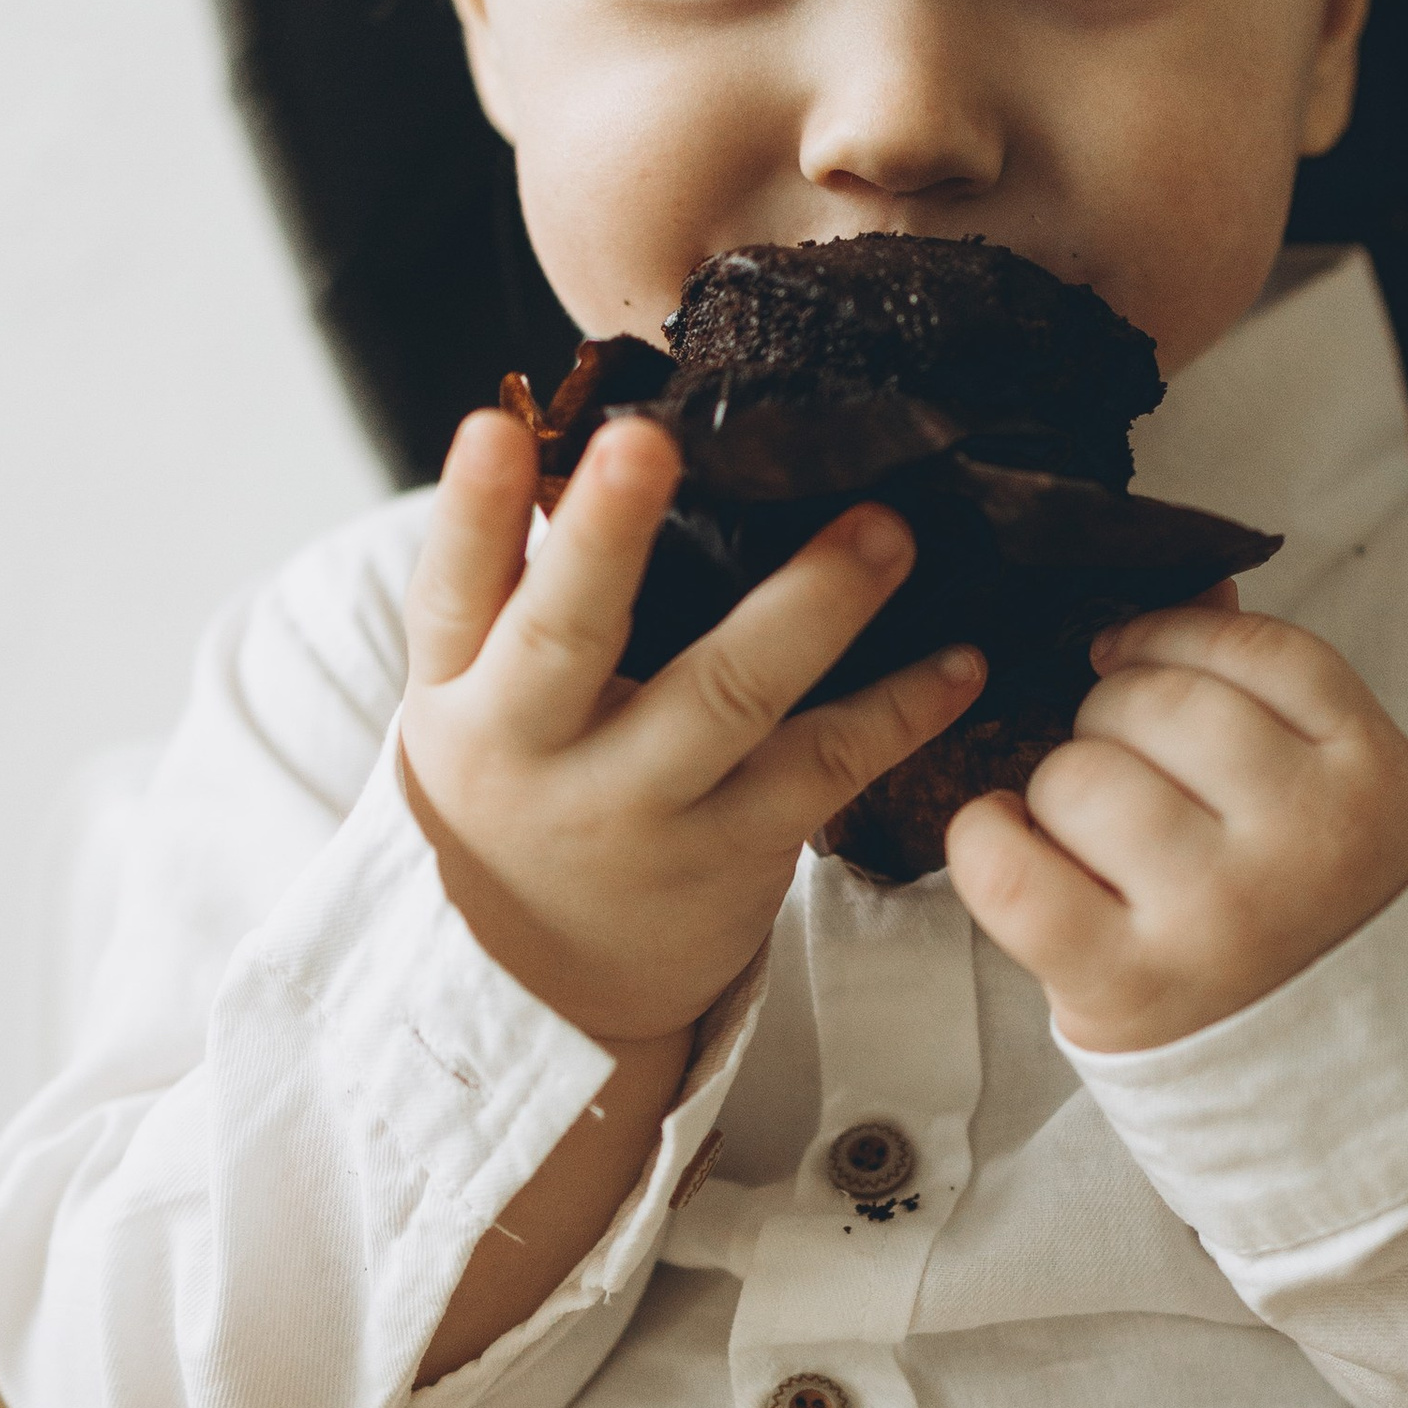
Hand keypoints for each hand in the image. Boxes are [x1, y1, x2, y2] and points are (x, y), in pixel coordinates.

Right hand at [398, 406, 982, 1048]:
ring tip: (882, 533)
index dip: (470, 509)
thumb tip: (591, 434)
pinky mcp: (731, 854)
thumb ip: (518, 592)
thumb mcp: (481, 701)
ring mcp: (636, 810)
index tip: (494, 426)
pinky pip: (823, 767)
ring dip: (809, 607)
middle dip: (604, 538)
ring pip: (722, 699)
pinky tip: (956, 661)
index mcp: (460, 693)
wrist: (552, 980)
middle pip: (562, 638)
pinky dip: (897, 711)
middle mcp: (533, 753)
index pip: (451, 590)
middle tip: (645, 444)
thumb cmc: (531, 789)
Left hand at [947, 594, 1407, 1052]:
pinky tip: (1010, 843)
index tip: (1134, 657)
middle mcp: (1305, 842)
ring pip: (1080, 774)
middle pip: (1157, 703)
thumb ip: (1278, 695)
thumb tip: (1202, 583)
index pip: (1258, 651)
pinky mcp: (1127, 983)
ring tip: (1085, 828)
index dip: (1175, 634)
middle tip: (1118, 761)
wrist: (1339, 1092)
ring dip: (1059, 786)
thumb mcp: (1339, 797)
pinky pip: (1011, 870)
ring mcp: (1216, 915)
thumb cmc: (1314, 916)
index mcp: (1374, 780)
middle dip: (1113, 714)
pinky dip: (987, 842)